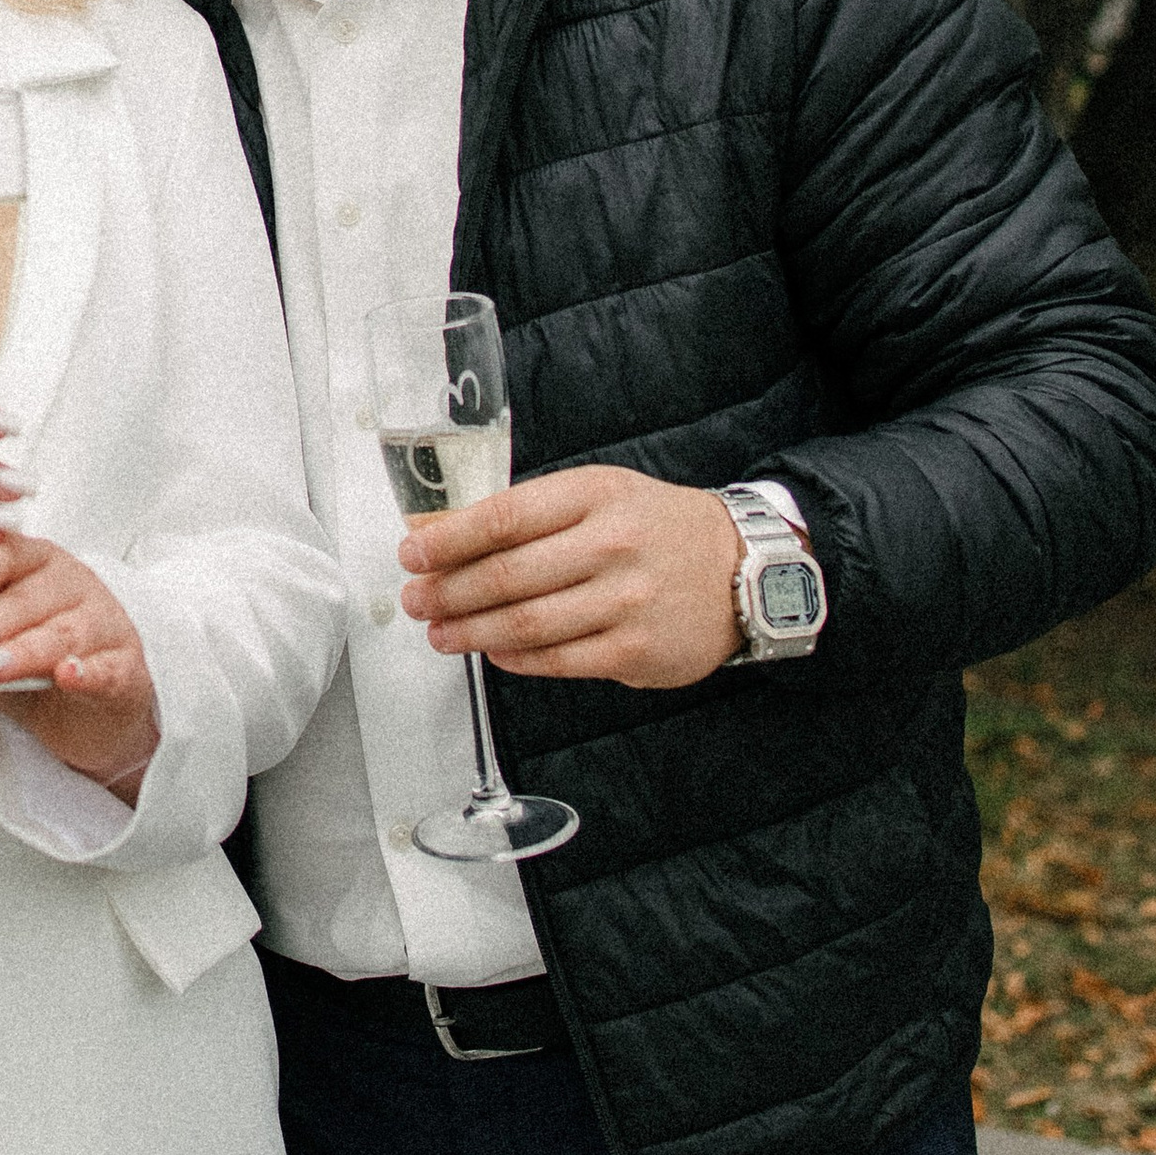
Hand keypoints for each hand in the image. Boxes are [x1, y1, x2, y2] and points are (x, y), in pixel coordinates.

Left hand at [0, 527, 160, 797]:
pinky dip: (88, 672)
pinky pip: (107, 668)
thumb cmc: (35, 664)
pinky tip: (67, 675)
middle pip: (23, 599)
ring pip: (61, 633)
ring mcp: (105, 624)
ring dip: (20, 652)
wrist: (89, 714)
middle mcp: (74, 583)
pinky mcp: (128, 669)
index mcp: (36, 562)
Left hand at [398, 467, 743, 688]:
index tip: (412, 554)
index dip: (446, 541)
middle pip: (505, 575)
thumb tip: (448, 537)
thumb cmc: (656, 528)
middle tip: (414, 600)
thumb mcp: (601, 494)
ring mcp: (625, 601)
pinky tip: (492, 651)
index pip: (503, 518)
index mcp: (595, 495)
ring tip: (439, 633)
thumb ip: (533, 513)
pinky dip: (514, 658)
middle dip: (446, 592)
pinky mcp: (634, 651)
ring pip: (524, 623)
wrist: (743, 567)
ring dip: (469, 632)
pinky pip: (556, 660)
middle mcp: (610, 545)